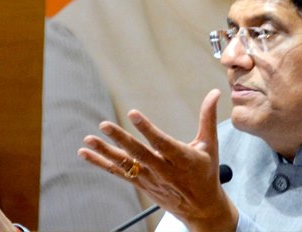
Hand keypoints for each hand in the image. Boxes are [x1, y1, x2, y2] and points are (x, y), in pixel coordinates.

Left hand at [79, 89, 237, 231]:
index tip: (133, 114)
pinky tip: (86, 153)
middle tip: (104, 125)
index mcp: (182, 158)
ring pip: (124, 164)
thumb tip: (215, 93)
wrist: (202, 208)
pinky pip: (118, 172)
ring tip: (88, 140)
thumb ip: (208, 117)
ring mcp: (149, 178)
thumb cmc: (206, 173)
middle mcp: (163, 170)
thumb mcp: (210, 144)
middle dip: (121, 139)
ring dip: (105, 152)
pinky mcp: (141, 183)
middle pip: (139, 153)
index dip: (147, 128)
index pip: (161, 142)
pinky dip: (101, 163)